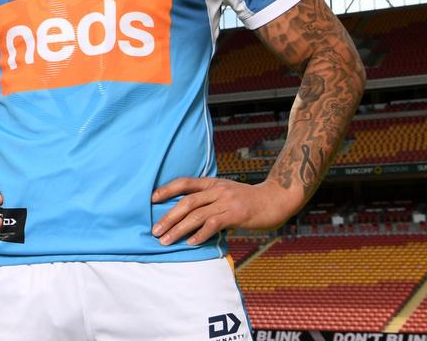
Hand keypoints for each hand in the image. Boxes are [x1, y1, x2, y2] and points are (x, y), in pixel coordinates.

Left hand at [151, 177, 301, 245]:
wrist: (276, 200)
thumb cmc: (248, 200)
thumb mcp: (226, 193)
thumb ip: (209, 200)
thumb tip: (188, 216)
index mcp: (212, 183)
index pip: (184, 183)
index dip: (167, 189)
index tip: (151, 199)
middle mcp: (217, 190)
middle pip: (186, 202)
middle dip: (168, 217)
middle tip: (154, 230)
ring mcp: (227, 201)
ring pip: (196, 215)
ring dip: (179, 229)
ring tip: (166, 240)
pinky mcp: (236, 214)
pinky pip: (214, 224)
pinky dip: (200, 234)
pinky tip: (191, 243)